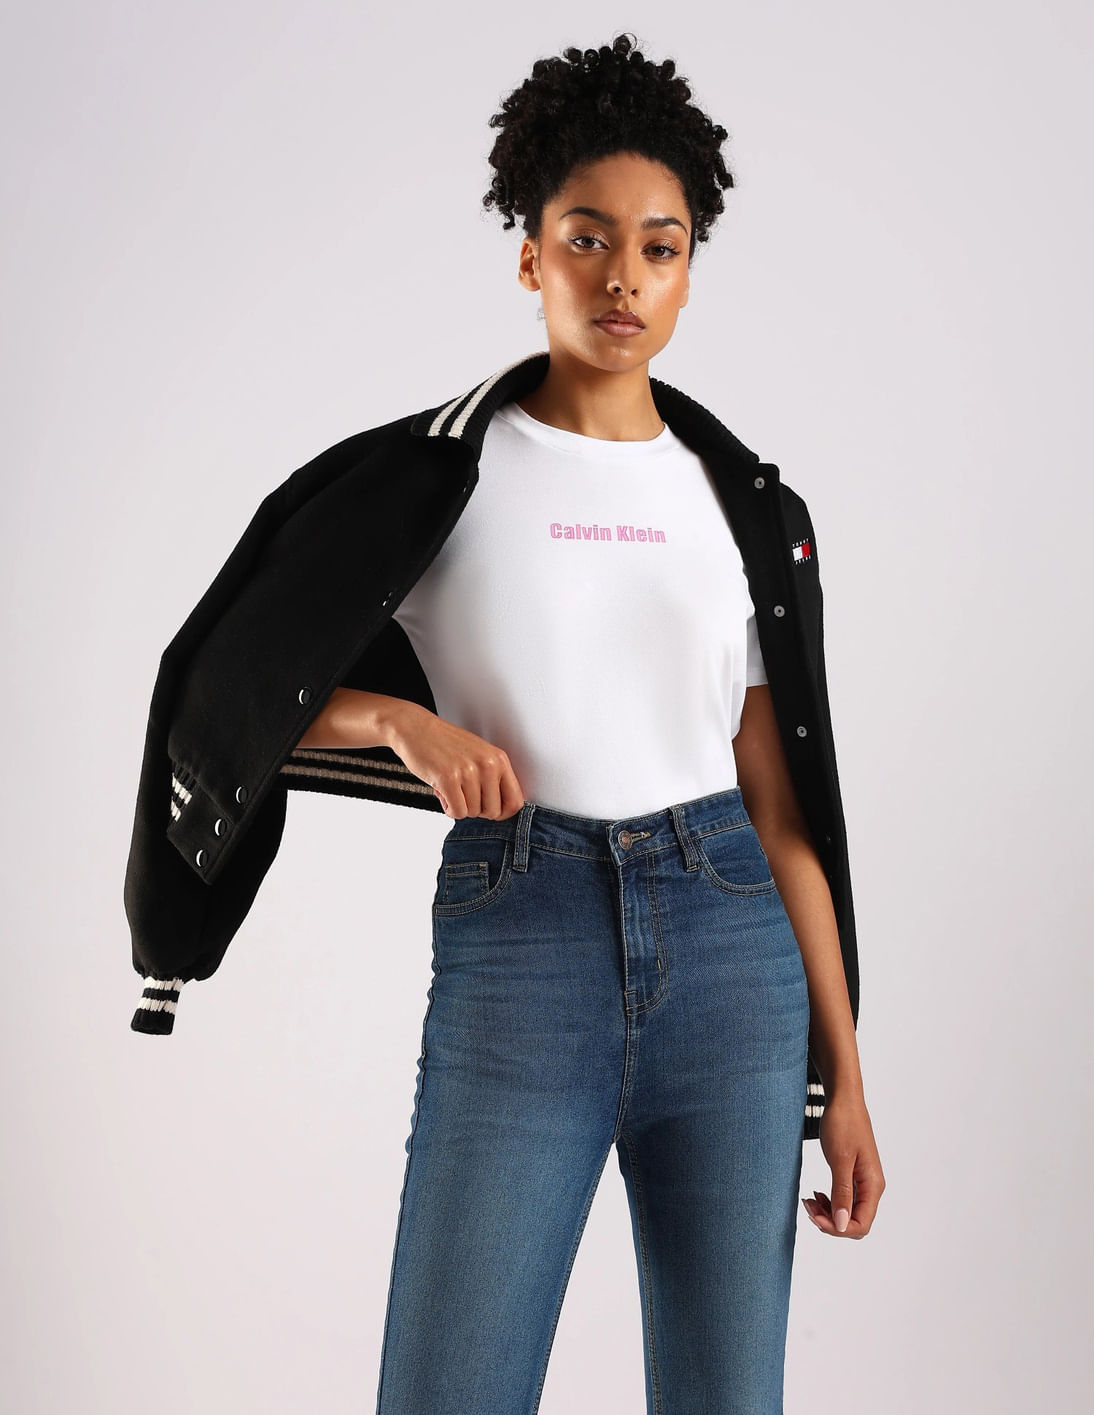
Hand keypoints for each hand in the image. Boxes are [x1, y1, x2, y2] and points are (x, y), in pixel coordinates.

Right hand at [391, 708, 525, 819]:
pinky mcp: (448, 778)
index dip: (503, 813)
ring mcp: (468, 771)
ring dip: (459, 806)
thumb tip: (502, 810)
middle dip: (477, 810)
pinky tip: (442, 793)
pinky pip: (457, 812)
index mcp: (498, 759)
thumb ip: (493, 778)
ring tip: (450, 789)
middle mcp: (487, 765)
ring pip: (472, 813)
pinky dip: (448, 808)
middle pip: (493, 811)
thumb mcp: (479, 755)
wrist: (416, 728)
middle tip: (463, 796)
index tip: (490, 811)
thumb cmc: (445, 744)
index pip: (515, 800)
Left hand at [801, 1090, 884, 1237]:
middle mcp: (872, 1187)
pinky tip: (816, 1194)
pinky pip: (844, 1200)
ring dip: (828, 1212)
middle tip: (808, 1206)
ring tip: (809, 1201)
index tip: (815, 1216)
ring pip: (848, 1213)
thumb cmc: (843, 1124)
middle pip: (855, 1223)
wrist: (843, 1100)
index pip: (861, 1225)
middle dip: (831, 1222)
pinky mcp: (854, 1175)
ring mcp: (863, 1182)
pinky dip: (829, 1202)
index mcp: (873, 1185)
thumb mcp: (840, 1160)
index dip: (838, 1228)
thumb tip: (843, 1225)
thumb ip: (842, 1193)